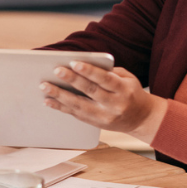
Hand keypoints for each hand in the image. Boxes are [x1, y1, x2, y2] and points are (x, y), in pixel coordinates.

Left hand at [41, 61, 166, 142]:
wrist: (142, 119)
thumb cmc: (131, 92)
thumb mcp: (128, 78)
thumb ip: (109, 71)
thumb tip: (83, 63)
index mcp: (124, 90)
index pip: (105, 79)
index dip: (89, 71)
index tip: (74, 63)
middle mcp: (114, 105)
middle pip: (90, 92)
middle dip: (72, 80)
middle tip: (56, 71)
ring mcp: (104, 117)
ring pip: (79, 106)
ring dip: (60, 95)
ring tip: (45, 86)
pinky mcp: (96, 124)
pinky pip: (76, 115)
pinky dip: (61, 107)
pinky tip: (48, 100)